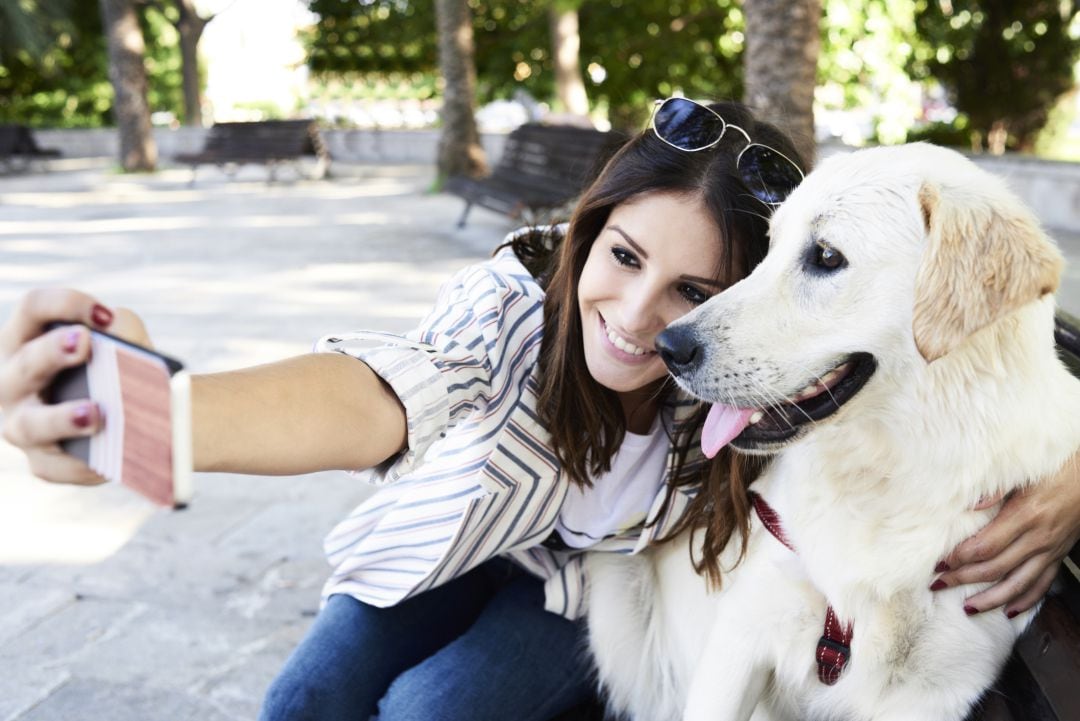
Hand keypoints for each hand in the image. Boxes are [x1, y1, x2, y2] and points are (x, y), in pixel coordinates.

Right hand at [0, 289, 149, 484]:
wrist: (137, 413)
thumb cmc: (119, 366)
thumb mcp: (124, 342)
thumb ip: (125, 330)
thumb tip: (123, 336)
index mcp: (28, 338)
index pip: (33, 308)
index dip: (64, 304)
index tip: (102, 315)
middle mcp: (13, 380)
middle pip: (26, 362)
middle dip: (53, 352)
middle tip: (84, 343)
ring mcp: (22, 423)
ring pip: (30, 424)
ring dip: (61, 418)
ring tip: (95, 413)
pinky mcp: (42, 462)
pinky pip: (57, 467)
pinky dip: (84, 465)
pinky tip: (109, 460)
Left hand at [933, 451, 1079, 616]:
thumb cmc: (1055, 468)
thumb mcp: (1024, 473)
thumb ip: (995, 489)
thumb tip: (969, 506)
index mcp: (1025, 516)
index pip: (986, 546)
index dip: (960, 558)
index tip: (939, 564)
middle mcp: (1038, 538)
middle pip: (995, 568)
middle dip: (964, 579)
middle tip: (938, 584)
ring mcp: (1051, 550)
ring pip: (1018, 584)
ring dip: (991, 599)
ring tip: (968, 608)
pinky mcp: (1059, 554)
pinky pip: (1043, 584)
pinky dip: (1026, 601)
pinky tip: (1010, 611)